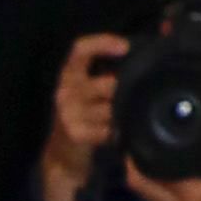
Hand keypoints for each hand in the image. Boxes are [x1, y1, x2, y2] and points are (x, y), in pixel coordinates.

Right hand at [42, 35, 124, 200]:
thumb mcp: (89, 92)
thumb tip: (138, 52)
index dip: (102, 43)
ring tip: (119, 121)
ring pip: (112, 107)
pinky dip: (117, 133)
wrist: (63, 157)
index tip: (125, 47)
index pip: (80, 50)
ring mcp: (68, 112)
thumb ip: (107, 73)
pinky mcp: (75, 132)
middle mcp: (64, 91)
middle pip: (108, 83)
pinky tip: (114, 136)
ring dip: (121, 115)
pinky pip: (110, 128)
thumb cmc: (83, 119)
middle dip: (124, 94)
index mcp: (68, 76)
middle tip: (131, 101)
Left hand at [126, 145, 200, 200]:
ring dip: (140, 171)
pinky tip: (159, 167)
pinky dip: (147, 181)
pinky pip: (148, 194)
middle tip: (141, 141)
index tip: (143, 135)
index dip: (141, 153)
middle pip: (135, 181)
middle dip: (133, 161)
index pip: (149, 171)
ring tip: (150, 150)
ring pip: (139, 189)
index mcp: (188, 194)